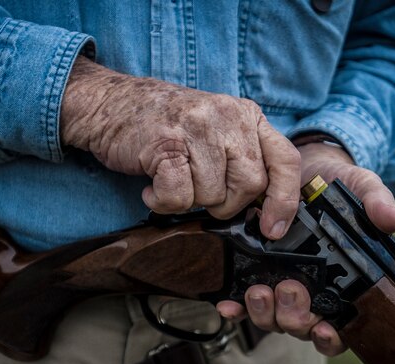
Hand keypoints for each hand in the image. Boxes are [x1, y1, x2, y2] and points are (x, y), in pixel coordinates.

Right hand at [60, 57, 299, 239]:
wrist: (109, 104)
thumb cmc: (163, 126)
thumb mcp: (214, 131)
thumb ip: (241, 159)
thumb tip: (264, 211)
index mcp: (246, 116)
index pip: (285, 161)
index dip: (284, 200)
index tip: (273, 229)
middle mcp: (228, 117)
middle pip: (250, 186)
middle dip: (225, 203)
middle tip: (198, 192)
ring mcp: (197, 128)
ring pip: (213, 195)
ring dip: (188, 200)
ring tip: (169, 180)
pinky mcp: (166, 144)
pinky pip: (179, 197)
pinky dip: (162, 202)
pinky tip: (152, 186)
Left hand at [217, 142, 394, 355]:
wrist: (304, 170)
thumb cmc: (337, 186)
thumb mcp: (361, 188)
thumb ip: (376, 202)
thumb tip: (392, 220)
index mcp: (340, 285)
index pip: (338, 328)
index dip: (331, 338)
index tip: (325, 329)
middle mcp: (309, 293)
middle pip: (299, 325)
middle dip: (293, 316)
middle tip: (289, 289)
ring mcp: (278, 287)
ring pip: (270, 319)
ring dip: (263, 313)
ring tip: (259, 291)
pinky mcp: (253, 275)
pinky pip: (242, 302)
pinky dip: (234, 308)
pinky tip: (227, 304)